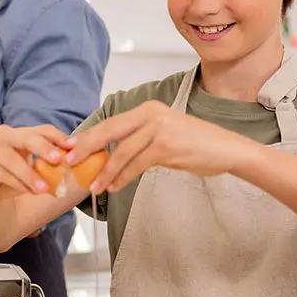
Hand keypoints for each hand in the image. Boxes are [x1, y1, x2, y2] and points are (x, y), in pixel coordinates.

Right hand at [0, 124, 70, 206]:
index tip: (73, 147)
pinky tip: (28, 191)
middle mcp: (4, 135)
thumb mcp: (29, 171)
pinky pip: (2, 173)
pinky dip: (17, 184)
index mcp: (19, 134)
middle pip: (27, 138)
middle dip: (44, 148)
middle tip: (59, 160)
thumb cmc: (6, 177)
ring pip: (13, 159)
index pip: (42, 130)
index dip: (58, 137)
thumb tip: (70, 171)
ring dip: (30, 175)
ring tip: (44, 189)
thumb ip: (45, 168)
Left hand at [65, 100, 258, 193]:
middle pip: (109, 132)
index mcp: (148, 109)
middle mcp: (151, 114)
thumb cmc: (195, 145)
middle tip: (69, 163)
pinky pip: (137, 164)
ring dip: (105, 172)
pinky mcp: (167, 146)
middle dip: (86, 149)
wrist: (227, 149)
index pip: (111, 123)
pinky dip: (123, 177)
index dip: (88, 137)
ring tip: (93, 186)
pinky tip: (114, 187)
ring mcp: (159, 128)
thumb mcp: (164, 135)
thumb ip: (139, 140)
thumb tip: (109, 155)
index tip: (71, 149)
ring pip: (121, 152)